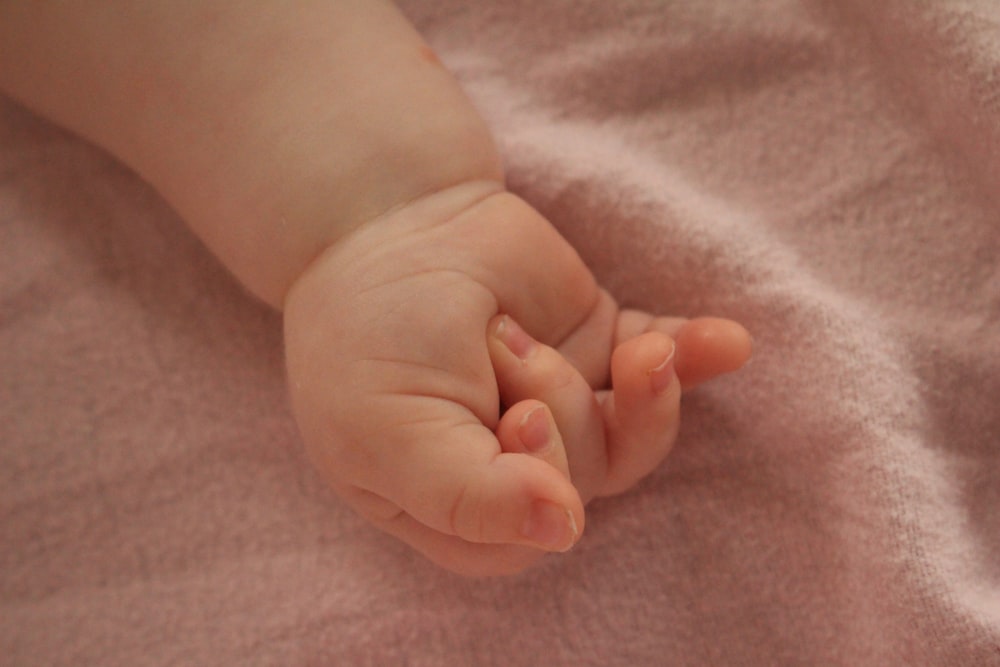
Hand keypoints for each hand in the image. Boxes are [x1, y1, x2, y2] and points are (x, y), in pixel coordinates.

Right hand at [283, 186, 749, 574]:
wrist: (387, 222)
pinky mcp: (603, 344)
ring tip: (567, 334)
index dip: (542, 481)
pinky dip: (697, 353)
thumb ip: (469, 497)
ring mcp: (569, 402)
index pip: (533, 533)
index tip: (515, 416)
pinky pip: (667, 363)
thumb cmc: (368, 336)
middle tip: (495, 344)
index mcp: (459, 503)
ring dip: (621, 383)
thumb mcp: (392, 432)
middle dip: (551, 402)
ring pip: (638, 430)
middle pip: (588, 477)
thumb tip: (565, 530)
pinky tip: (727, 343)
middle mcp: (520, 461)